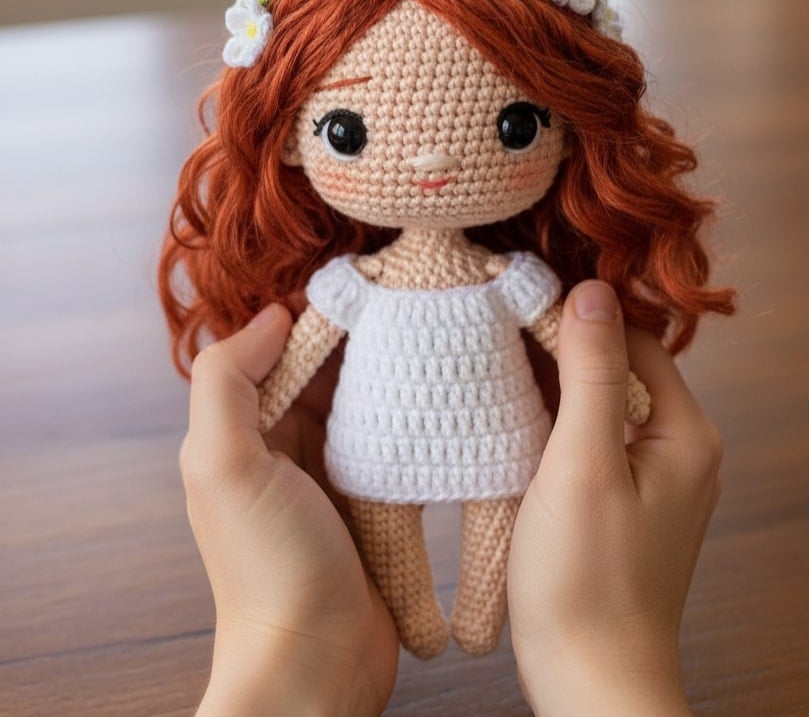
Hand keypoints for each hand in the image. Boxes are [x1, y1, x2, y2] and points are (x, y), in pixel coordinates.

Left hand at [179, 305, 398, 715]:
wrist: (316, 664)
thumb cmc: (268, 566)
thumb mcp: (224, 465)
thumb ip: (226, 382)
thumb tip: (272, 315)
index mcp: (242, 428)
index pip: (281, 348)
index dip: (319, 314)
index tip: (370, 286)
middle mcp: (282, 443)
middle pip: (324, 368)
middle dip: (363, 336)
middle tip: (415, 304)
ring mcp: (329, 471)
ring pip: (359, 399)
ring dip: (389, 372)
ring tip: (437, 337)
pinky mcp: (371, 497)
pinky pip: (387, 439)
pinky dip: (408, 415)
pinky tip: (443, 396)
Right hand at [508, 281, 721, 715]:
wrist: (589, 679)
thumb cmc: (585, 581)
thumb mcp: (581, 463)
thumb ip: (591, 373)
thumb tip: (591, 291)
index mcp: (686, 433)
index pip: (634, 339)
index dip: (579, 319)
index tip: (520, 306)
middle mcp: (681, 449)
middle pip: (620, 368)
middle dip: (563, 351)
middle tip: (500, 339)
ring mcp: (655, 476)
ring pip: (602, 402)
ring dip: (555, 387)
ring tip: (499, 375)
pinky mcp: (625, 499)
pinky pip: (593, 438)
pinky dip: (556, 424)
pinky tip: (515, 424)